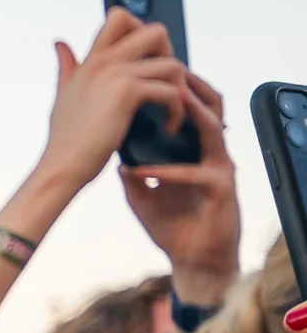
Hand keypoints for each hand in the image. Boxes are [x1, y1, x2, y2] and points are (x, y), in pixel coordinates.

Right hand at [34, 9, 198, 197]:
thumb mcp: (64, 94)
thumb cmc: (65, 138)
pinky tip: (168, 127)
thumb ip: (67, 66)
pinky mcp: (127, 94)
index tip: (148, 60)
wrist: (62, 166)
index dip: (143, 31)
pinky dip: (177, 111)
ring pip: (171, 64)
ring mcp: (115, 75)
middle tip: (166, 83)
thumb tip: (60, 43)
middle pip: (155, 30)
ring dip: (180, 88)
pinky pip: (170, 91)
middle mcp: (104, 61)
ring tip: (173, 110)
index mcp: (92, 59)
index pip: (120, 17)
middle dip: (170, 55)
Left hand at [117, 70, 240, 300]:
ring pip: (213, 129)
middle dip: (190, 86)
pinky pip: (195, 173)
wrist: (193, 261)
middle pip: (211, 106)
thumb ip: (131, 172)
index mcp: (194, 150)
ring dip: (191, 112)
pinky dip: (167, 171)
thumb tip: (111, 152)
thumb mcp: (142, 195)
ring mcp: (219, 169)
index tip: (147, 72)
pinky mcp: (221, 190)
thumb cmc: (172, 227)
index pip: (191, 109)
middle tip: (163, 70)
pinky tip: (141, 171)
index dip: (174, 88)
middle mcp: (211, 154)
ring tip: (168, 98)